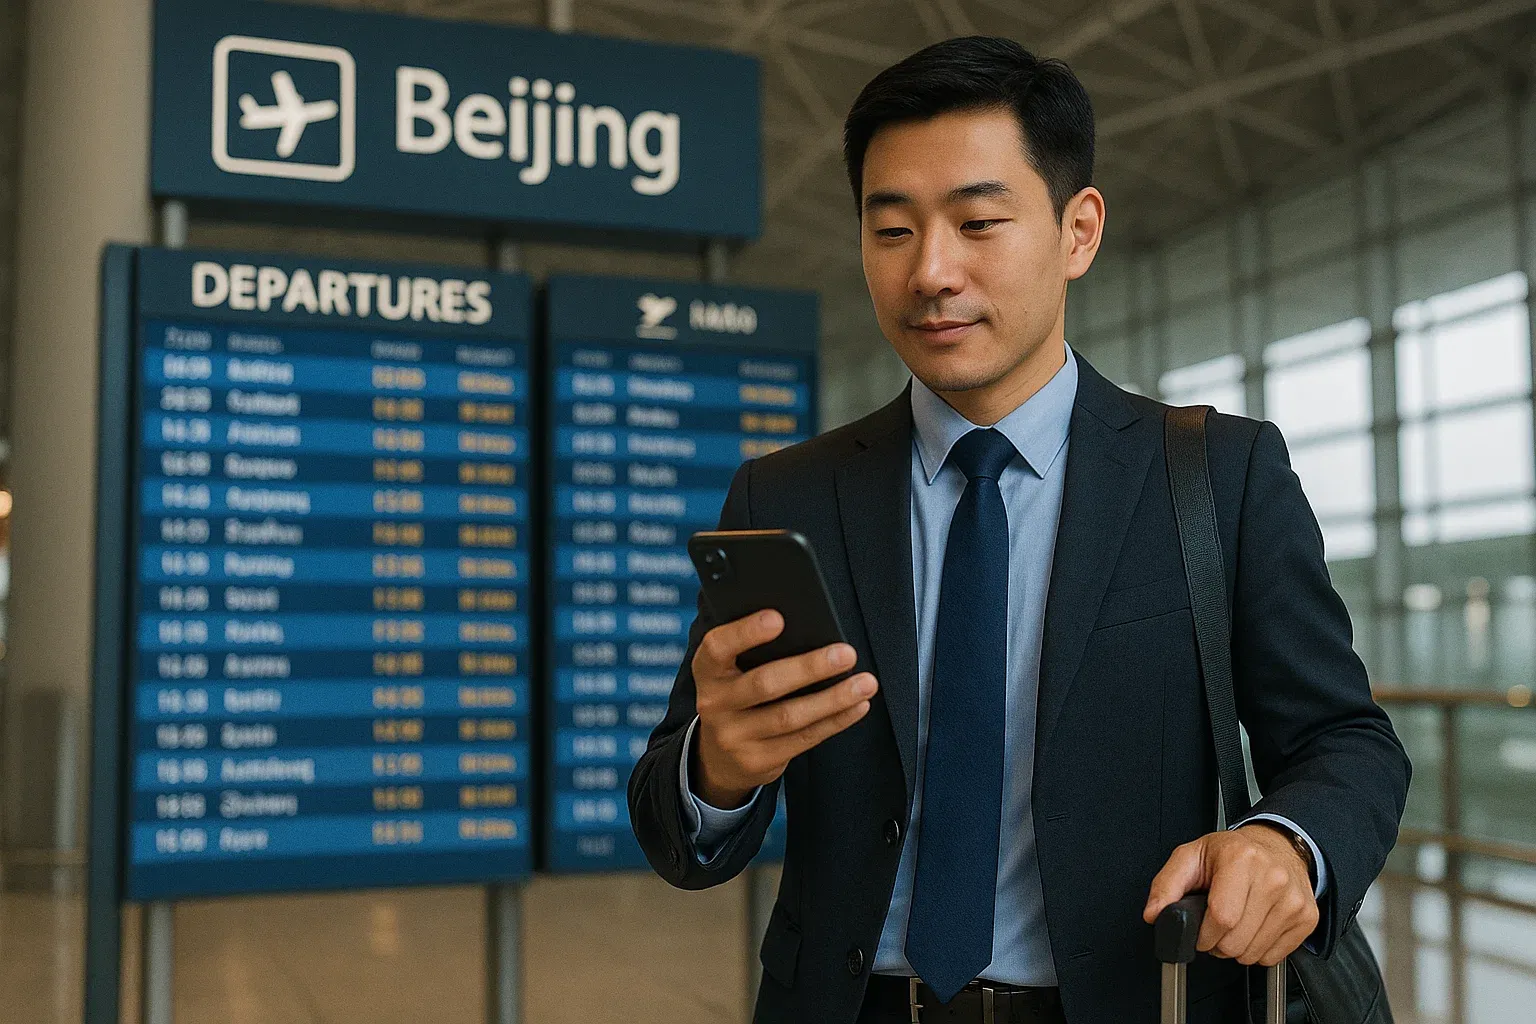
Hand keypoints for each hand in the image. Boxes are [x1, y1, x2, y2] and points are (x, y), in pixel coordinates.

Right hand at [690, 609, 877, 808]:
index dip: (745, 632)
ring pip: (789, 716)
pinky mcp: (756, 762)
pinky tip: (857, 706)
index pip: (717, 647)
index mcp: (707, 671)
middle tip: (846, 653)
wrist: (718, 757)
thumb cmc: (738, 696)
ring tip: (865, 682)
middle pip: (764, 683)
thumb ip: (755, 651)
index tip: (779, 618)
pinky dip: (835, 721)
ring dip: (833, 698)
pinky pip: (803, 739)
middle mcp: (714, 704)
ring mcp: (734, 737)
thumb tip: (809, 628)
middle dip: (809, 668)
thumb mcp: (732, 672)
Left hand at [1142, 824, 1318, 966]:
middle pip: (1236, 942)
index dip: (1203, 934)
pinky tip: (1255, 927)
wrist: (1277, 846)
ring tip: (1236, 924)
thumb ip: (1166, 884)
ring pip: (1254, 954)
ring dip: (1237, 949)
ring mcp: (1293, 900)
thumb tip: (1154, 913)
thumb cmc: (1232, 852)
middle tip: (1216, 925)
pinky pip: (1273, 957)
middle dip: (1217, 943)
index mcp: (1241, 859)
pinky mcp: (1307, 918)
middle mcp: (1272, 878)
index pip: (1221, 918)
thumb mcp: (1191, 856)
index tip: (1200, 930)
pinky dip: (1258, 950)